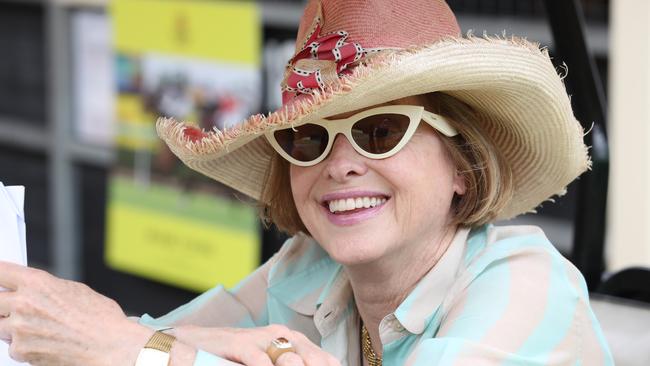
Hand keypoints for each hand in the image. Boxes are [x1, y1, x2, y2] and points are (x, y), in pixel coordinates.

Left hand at [0, 261, 151, 365]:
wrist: (110, 346)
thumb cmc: (101, 319)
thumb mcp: (75, 290)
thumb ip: (46, 289)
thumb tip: (33, 291)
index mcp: (37, 283)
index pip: (0, 273)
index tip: (0, 281)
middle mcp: (23, 304)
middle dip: (4, 304)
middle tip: (18, 307)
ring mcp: (19, 330)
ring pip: (1, 326)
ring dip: (13, 326)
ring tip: (40, 327)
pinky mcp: (21, 351)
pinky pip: (13, 347)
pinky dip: (25, 346)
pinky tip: (46, 341)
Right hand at [172, 324, 340, 365]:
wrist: (192, 343)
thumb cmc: (233, 357)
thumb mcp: (266, 363)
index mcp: (293, 341)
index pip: (326, 361)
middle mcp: (281, 336)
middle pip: (315, 360)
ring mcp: (261, 338)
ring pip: (291, 360)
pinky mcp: (240, 342)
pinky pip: (260, 361)